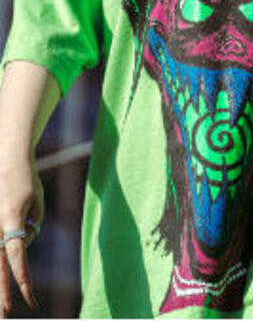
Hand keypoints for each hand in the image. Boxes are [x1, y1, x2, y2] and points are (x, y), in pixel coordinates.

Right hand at [0, 153, 41, 315]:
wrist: (7, 159)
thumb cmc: (26, 182)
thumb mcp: (37, 206)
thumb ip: (30, 230)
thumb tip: (19, 250)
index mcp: (11, 220)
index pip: (17, 257)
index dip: (22, 279)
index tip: (29, 298)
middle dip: (1, 292)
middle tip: (5, 314)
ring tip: (1, 304)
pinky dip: (0, 259)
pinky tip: (1, 280)